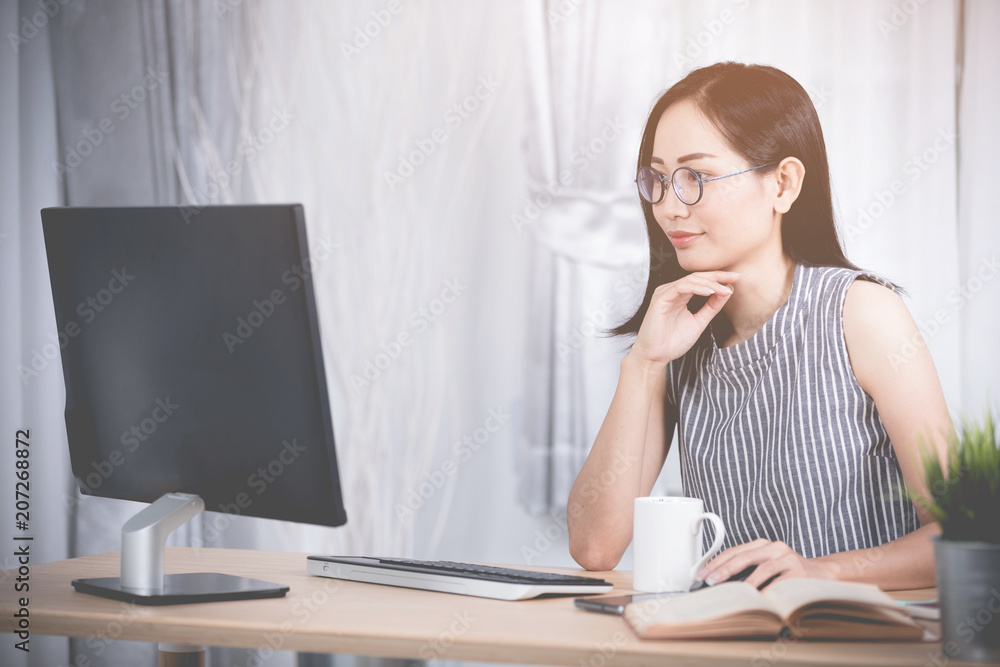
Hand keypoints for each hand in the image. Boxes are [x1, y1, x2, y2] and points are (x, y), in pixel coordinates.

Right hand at [628, 271, 739, 368]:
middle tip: (736, 277)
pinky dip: (696, 288)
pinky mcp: (660, 299)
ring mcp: (665, 294)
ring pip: (690, 280)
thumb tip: (727, 291)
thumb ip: (711, 307)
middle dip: (718, 276)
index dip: (719, 279)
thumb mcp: (699, 322)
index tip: (737, 279)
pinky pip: (680, 288)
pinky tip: (710, 292)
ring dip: (710, 283)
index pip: (702, 281)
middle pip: (697, 277)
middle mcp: (672, 291)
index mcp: (680, 295)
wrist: (655, 356)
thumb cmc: (673, 342)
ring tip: (724, 288)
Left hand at [696, 538, 839, 588]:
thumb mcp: (766, 566)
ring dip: (746, 582)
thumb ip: (747, 570)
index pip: (734, 551)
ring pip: (762, 568)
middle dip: (724, 569)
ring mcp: (788, 558)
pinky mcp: (799, 571)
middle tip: (711, 580)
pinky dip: (767, 590)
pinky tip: (758, 599)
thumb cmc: (788, 573)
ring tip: (733, 592)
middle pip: (744, 556)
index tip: (702, 573)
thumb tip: (720, 584)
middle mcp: (774, 547)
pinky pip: (779, 582)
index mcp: (762, 545)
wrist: (822, 574)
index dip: (716, 562)